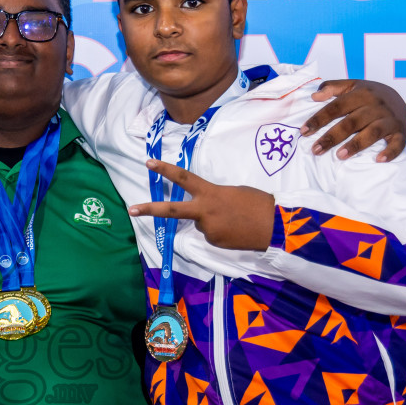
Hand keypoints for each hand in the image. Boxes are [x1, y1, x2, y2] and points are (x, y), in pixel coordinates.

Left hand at [129, 160, 275, 251]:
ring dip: (213, 221)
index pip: (183, 178)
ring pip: (201, 224)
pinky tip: (236, 230)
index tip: (149, 162)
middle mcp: (204, 211)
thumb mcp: (233, 192)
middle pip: (171, 210)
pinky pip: (212, 234)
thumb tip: (205, 210)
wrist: (274, 226)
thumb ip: (214, 198)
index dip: (165, 169)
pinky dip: (221, 231)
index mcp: (210, 193)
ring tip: (235, 220)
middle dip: (149, 209)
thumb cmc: (257, 203)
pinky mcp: (214, 242)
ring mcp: (208, 229)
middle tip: (131, 209)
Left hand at [302, 79, 405, 161]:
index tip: (304, 131)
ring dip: (356, 144)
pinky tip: (378, 160)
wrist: (400, 98)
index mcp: (361, 94)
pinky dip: (390, 152)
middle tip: (316, 150)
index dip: (319, 119)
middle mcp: (376, 105)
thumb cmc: (368, 95)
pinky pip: (398, 143)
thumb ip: (332, 87)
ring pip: (372, 132)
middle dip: (332, 136)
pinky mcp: (401, 132)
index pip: (336, 107)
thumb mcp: (352, 85)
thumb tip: (314, 96)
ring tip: (340, 156)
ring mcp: (389, 119)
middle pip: (351, 122)